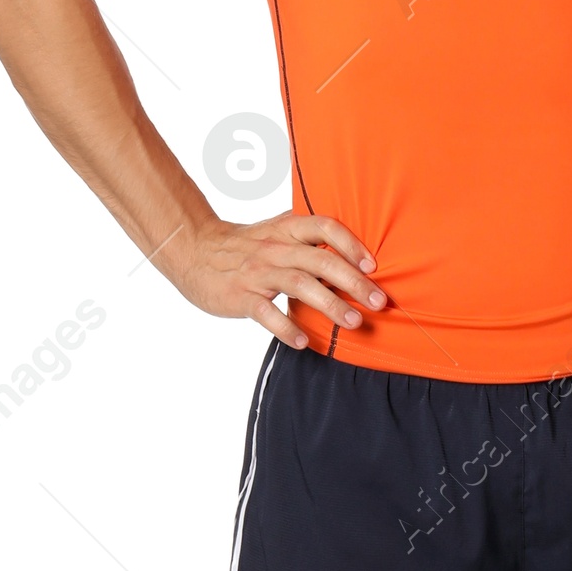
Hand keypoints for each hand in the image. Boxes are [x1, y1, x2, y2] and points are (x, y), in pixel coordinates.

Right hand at [166, 210, 386, 343]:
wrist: (194, 250)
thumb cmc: (244, 244)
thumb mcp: (275, 229)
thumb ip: (307, 235)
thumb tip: (349, 243)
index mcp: (287, 229)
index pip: (325, 227)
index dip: (351, 244)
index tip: (373, 266)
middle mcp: (276, 248)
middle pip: (320, 260)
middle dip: (353, 282)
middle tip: (378, 302)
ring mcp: (257, 272)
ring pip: (299, 284)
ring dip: (330, 304)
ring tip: (353, 322)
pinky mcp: (241, 296)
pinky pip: (265, 313)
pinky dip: (286, 328)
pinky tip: (304, 342)